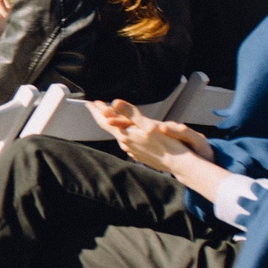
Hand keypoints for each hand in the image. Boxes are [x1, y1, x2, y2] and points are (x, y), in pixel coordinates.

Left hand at [91, 100, 212, 174]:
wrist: (178, 164)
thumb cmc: (167, 144)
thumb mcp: (148, 125)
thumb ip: (130, 113)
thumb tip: (114, 102)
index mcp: (125, 135)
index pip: (105, 121)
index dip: (96, 110)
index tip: (89, 102)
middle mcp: (125, 144)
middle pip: (109, 127)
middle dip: (102, 114)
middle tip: (95, 105)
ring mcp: (132, 150)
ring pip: (118, 133)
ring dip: (113, 123)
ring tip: (109, 115)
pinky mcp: (139, 154)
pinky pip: (127, 140)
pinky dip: (123, 131)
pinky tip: (126, 130)